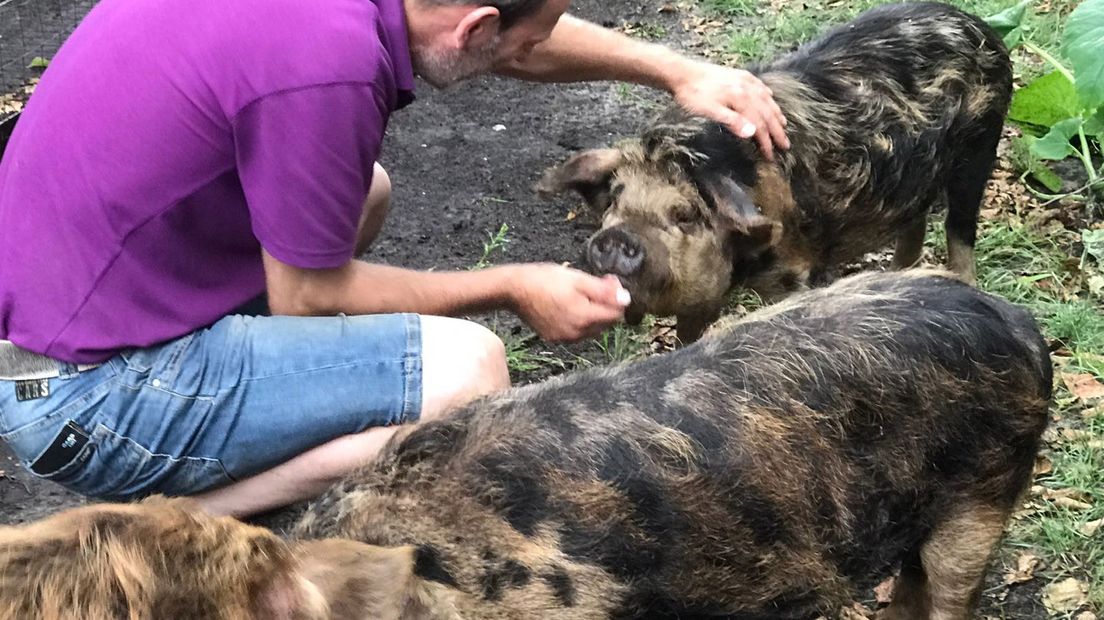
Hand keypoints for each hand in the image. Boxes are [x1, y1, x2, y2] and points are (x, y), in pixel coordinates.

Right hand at [507, 264, 629, 342]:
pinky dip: (579, 319)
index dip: (617, 297)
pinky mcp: (555, 338)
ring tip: (581, 293)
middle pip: (605, 322)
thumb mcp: (578, 279)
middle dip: (606, 304)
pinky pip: (577, 331)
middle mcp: (577, 334)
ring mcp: (565, 338)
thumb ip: (604, 291)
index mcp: (584, 318)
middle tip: (596, 284)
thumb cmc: (544, 280)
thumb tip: (626, 299)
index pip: (616, 314)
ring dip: (593, 312)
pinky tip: (569, 304)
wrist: (514, 290)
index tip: (609, 281)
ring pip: (592, 328)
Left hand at [670, 62, 788, 159]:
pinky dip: (768, 95)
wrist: (682, 73)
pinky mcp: (739, 75)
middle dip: (777, 130)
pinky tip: (771, 98)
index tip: (771, 156)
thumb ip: (732, 121)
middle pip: (767, 112)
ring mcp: (744, 80)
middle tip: (785, 145)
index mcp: (740, 99)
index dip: (766, 141)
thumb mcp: (709, 111)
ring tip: (783, 125)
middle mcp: (747, 88)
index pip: (759, 124)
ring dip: (776, 113)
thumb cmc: (692, 95)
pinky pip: (760, 86)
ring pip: (766, 99)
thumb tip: (752, 132)